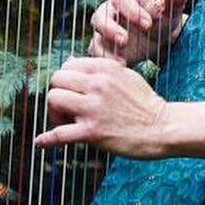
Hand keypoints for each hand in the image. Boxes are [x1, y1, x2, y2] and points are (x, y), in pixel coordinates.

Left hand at [34, 55, 167, 158]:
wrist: (163, 128)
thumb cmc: (145, 103)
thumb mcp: (125, 75)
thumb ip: (100, 69)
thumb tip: (71, 62)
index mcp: (105, 68)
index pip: (68, 65)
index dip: (66, 80)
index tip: (73, 92)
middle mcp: (97, 84)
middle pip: (57, 80)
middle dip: (58, 94)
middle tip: (66, 108)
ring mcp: (94, 108)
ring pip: (54, 99)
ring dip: (55, 112)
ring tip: (65, 122)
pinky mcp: (93, 131)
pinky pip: (59, 133)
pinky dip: (46, 139)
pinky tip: (41, 142)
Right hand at [87, 0, 191, 65]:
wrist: (162, 40)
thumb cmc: (164, 19)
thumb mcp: (172, 10)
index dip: (131, 10)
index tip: (148, 24)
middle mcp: (111, 11)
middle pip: (100, 15)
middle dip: (110, 29)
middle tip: (125, 40)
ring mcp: (105, 30)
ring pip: (96, 36)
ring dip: (104, 47)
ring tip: (120, 61)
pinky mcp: (104, 48)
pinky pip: (98, 54)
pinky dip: (105, 61)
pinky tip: (120, 68)